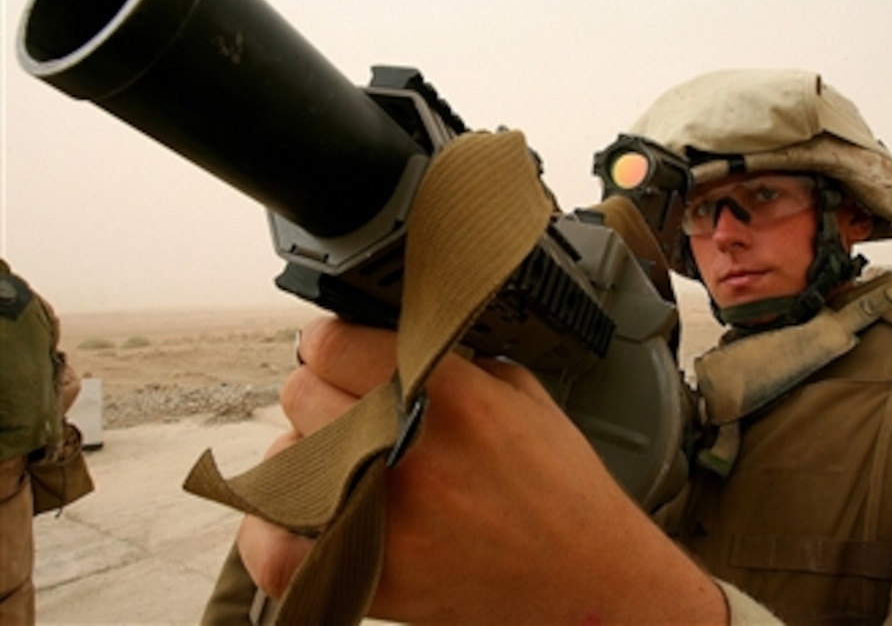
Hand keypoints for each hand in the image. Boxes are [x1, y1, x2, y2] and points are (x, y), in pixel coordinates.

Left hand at [237, 315, 725, 624]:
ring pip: (284, 459)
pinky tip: (299, 515)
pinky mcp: (373, 578)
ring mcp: (386, 520)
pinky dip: (272, 532)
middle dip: (323, 392)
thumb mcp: (522, 394)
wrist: (589, 580)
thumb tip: (388, 343)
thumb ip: (452, 362)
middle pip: (300, 393)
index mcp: (452, 397)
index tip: (339, 350)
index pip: (333, 344)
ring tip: (341, 462)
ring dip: (304, 454)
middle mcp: (410, 453)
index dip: (331, 341)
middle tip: (349, 406)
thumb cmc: (563, 490)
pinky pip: (274, 551)